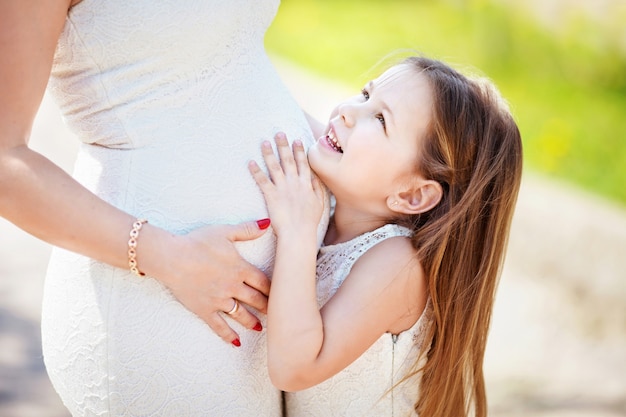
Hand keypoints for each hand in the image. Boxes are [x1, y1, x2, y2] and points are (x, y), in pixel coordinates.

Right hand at [162, 220, 270, 345]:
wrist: (172, 257)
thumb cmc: (197, 242)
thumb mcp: (224, 231)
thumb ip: (248, 229)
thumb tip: (267, 223)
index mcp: (240, 268)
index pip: (264, 282)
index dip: (274, 288)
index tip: (282, 294)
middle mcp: (233, 287)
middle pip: (256, 299)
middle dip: (267, 307)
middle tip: (276, 314)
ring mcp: (219, 300)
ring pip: (242, 315)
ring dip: (252, 322)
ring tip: (261, 328)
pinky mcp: (205, 310)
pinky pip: (219, 326)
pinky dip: (229, 336)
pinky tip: (237, 342)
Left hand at [248, 132, 324, 235]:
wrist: (299, 233)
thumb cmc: (309, 222)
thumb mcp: (319, 204)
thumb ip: (317, 189)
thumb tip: (314, 178)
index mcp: (306, 185)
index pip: (302, 164)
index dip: (299, 151)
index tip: (296, 139)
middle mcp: (294, 183)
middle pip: (288, 160)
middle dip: (283, 145)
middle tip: (279, 132)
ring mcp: (283, 189)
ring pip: (275, 167)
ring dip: (269, 153)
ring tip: (264, 142)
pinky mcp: (271, 196)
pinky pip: (262, 181)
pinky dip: (256, 171)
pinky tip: (250, 162)